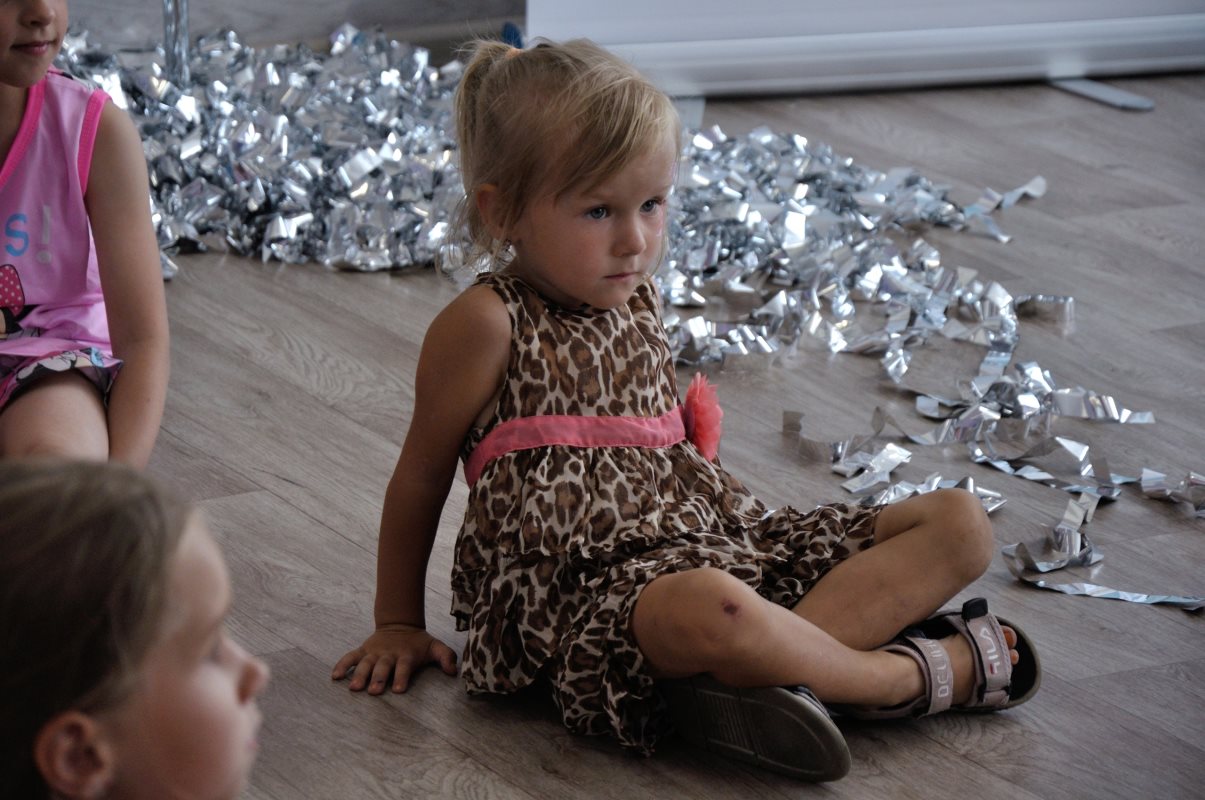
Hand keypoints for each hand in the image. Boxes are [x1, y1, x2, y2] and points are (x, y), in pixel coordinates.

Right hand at [331, 624, 457, 693]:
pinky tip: (335, 676)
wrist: (400, 624)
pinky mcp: (363, 650)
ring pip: (366, 663)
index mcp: (406, 655)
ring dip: (360, 675)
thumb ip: (446, 657)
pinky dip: (342, 665)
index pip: (405, 667)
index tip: (399, 690)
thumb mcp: (435, 646)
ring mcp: (374, 652)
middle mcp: (389, 654)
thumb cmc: (418, 642)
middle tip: (374, 691)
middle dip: (379, 678)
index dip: (402, 677)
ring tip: (354, 687)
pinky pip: (350, 657)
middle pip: (383, 667)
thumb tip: (453, 671)